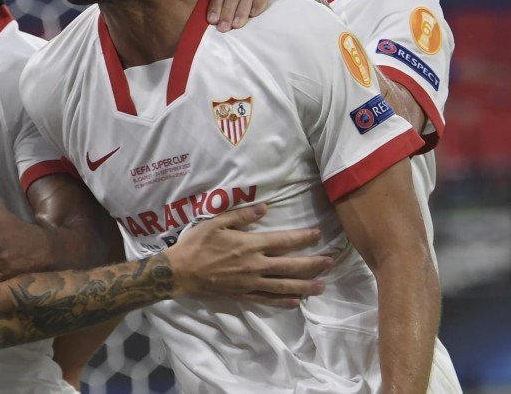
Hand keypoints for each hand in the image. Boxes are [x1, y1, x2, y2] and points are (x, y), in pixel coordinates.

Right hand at [165, 203, 332, 307]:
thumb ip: (241, 216)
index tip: (317, 234)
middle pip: (290, 265)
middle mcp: (255, 265)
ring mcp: (250, 283)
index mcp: (249, 245)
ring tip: (322, 286)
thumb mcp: (215, 223)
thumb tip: (265, 207)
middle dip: (312, 264)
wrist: (180, 272)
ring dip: (305, 285)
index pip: (283, 240)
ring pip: (284, 285)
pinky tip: (296, 302)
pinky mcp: (243, 295)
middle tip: (330, 262)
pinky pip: (268, 299)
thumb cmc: (196, 244)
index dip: (302, 237)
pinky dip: (283, 301)